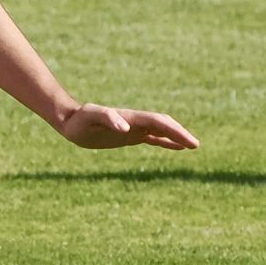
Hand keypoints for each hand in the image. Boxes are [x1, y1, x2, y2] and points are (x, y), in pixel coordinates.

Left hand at [56, 102, 198, 150]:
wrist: (70, 121)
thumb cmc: (79, 119)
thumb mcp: (91, 117)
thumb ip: (108, 118)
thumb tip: (126, 127)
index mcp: (130, 117)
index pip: (158, 122)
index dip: (174, 131)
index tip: (189, 142)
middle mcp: (135, 121)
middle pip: (163, 124)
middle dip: (180, 133)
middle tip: (195, 145)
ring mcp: (133, 128)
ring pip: (160, 131)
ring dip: (176, 136)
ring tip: (192, 145)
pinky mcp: (129, 136)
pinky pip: (152, 138)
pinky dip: (166, 142)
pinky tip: (177, 147)